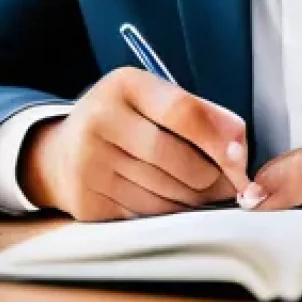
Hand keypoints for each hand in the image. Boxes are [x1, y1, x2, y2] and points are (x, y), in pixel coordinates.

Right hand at [18, 67, 257, 220]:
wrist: (61, 152)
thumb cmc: (124, 121)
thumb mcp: (154, 99)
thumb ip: (201, 114)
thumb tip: (239, 142)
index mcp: (124, 85)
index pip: (182, 111)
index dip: (219, 138)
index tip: (241, 158)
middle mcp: (100, 120)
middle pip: (177, 160)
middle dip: (211, 178)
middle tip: (226, 182)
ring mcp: (89, 163)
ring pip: (165, 194)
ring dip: (194, 200)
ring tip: (201, 192)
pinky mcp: (87, 201)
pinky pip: (146, 215)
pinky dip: (169, 213)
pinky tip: (171, 201)